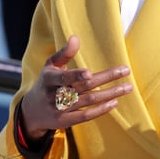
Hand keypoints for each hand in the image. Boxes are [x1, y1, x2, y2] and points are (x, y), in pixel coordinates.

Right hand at [18, 34, 132, 141]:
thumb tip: (75, 38)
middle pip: (84, 87)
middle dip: (106, 78)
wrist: (32, 111)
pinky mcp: (66, 121)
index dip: (76, 76)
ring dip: (110, 94)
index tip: (89, 73)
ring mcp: (61, 109)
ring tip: (127, 87)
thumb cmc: (46, 83)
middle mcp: (55, 95)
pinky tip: (114, 102)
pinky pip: (86, 116)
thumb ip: (64, 53)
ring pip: (89, 101)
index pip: (64, 77)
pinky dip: (101, 110)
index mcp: (50, 79)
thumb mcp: (50, 66)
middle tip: (126, 71)